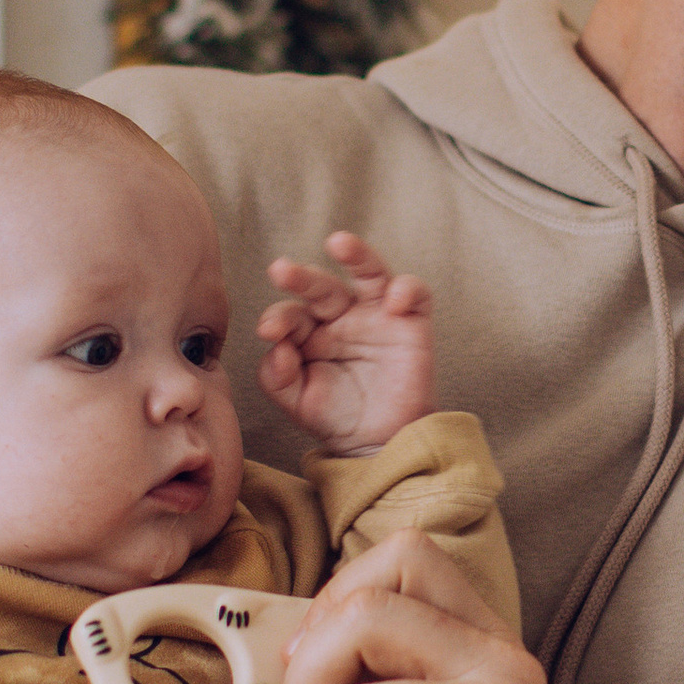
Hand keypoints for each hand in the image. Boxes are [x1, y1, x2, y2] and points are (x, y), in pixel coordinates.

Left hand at [257, 231, 435, 453]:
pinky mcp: (411, 321)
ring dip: (356, 254)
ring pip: (369, 271)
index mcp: (309, 331)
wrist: (381, 441)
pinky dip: (406, 290)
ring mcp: (377, 314)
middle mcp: (341, 316)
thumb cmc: (337, 416)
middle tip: (280, 270)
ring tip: (339, 243)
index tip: (269, 331)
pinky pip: (414, 293)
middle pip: (322, 285)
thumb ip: (277, 377)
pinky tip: (393, 302)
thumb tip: (277, 348)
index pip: (292, 314)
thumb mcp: (297, 402)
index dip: (279, 318)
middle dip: (302, 277)